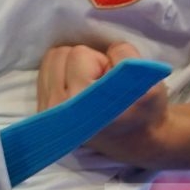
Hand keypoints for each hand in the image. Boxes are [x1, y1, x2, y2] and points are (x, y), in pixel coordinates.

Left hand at [37, 40, 173, 165]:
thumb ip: (124, 55)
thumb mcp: (147, 79)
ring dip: (72, 66)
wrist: (137, 140)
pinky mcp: (42, 110)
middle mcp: (60, 109)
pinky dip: (62, 73)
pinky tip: (79, 88)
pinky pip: (44, 70)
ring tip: (92, 86)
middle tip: (105, 83)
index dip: (104, 60)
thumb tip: (101, 48)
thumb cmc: (144, 109)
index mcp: (85, 102)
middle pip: (61, 53)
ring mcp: (47, 111)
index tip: (116, 81)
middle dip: (85, 62)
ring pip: (52, 59)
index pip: (81, 53)